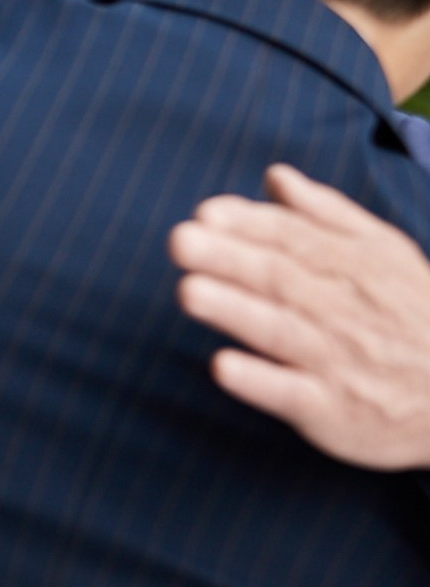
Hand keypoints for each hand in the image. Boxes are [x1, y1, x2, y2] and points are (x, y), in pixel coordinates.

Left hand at [171, 163, 429, 470]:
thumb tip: (274, 175)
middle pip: (282, 279)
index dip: (251, 225)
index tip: (207, 213)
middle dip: (229, 259)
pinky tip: (222, 367)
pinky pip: (291, 394)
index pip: (295, 239)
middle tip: (180, 241)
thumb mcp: (385, 255)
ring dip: (235, 311)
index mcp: (357, 267)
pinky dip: (258, 381)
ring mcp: (338, 363)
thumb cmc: (410, 314)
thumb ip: (326, 214)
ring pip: (281, 331)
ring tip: (189, 292)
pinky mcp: (332, 412)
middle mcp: (346, 311)